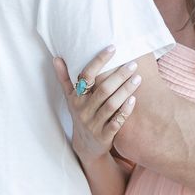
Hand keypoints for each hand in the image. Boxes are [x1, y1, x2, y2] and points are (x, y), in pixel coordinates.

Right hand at [53, 46, 140, 161]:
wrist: (86, 146)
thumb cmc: (80, 114)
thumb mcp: (71, 98)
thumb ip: (65, 78)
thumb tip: (56, 58)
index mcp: (76, 98)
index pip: (86, 76)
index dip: (99, 61)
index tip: (113, 48)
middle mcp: (83, 110)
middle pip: (102, 90)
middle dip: (119, 76)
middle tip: (133, 64)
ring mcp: (93, 124)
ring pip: (111, 105)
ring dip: (125, 91)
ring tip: (138, 78)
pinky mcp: (104, 136)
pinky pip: (116, 122)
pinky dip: (125, 111)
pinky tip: (134, 100)